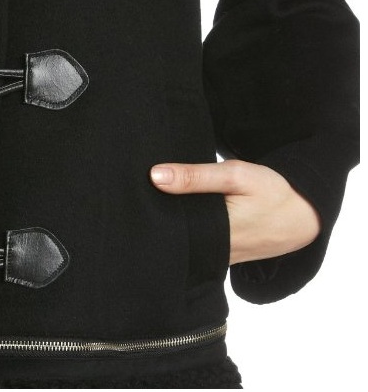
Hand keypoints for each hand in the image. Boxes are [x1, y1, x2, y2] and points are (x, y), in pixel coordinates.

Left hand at [149, 160, 320, 264]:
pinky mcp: (225, 256)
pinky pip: (199, 248)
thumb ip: (195, 176)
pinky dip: (188, 235)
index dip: (149, 219)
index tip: (131, 204)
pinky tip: (177, 220)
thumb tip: (155, 176)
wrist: (303, 214)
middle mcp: (214, 252)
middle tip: (135, 205)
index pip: (169, 231)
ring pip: (185, 246)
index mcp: (214, 234)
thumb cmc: (272, 192)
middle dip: (156, 225)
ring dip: (172, 230)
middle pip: (174, 240)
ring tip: (151, 211)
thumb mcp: (236, 176)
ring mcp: (220, 258)